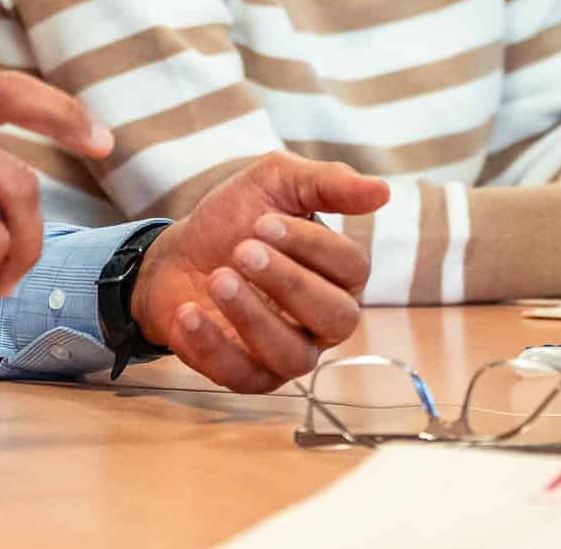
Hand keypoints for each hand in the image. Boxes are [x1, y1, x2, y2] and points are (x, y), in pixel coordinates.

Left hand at [128, 153, 389, 392]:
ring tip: (217, 279)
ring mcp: (289, 352)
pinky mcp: (249, 376)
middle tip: (241, 251)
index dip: (312, 246)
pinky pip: (244, 378)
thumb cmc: (235, 218)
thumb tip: (383, 191)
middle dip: (289, 283)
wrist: (177, 254)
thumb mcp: (277, 181)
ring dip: (253, 317)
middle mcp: (323, 319)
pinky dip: (213, 347)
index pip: (352, 268)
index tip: (263, 222)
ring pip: (295, 357)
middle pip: (337, 318)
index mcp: (339, 274)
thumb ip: (327, 183)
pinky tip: (188, 312)